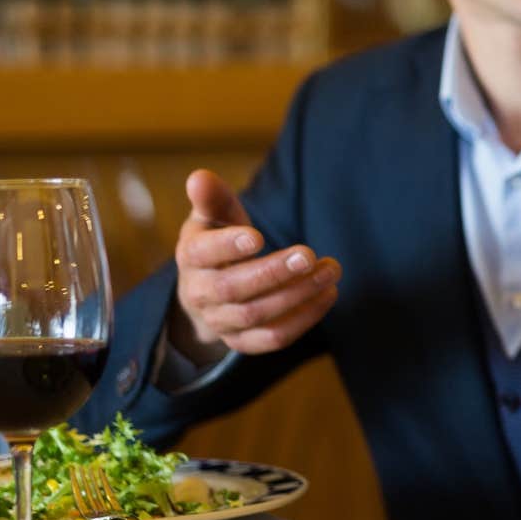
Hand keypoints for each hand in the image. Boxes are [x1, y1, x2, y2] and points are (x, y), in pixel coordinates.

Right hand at [168, 169, 340, 359]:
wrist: (208, 291)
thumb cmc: (217, 242)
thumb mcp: (213, 217)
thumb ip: (213, 198)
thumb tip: (199, 177)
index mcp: (190, 257)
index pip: (202, 254)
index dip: (228, 246)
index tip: (258, 236)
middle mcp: (200, 294)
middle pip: (233, 289)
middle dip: (273, 272)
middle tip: (308, 254)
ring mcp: (221, 321)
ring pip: (257, 315)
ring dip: (298, 293)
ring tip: (330, 270)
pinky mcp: (243, 342)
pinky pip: (273, 338)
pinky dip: (304, 319)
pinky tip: (328, 294)